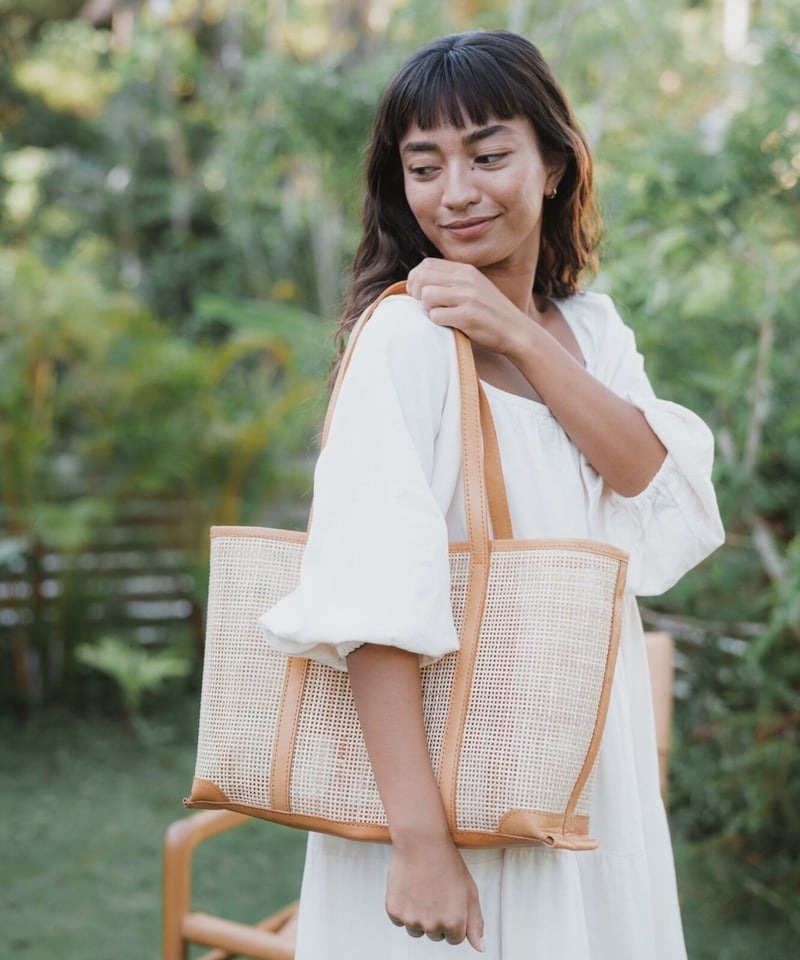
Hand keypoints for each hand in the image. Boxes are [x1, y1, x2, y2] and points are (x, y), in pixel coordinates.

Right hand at [386, 834, 485, 951]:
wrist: (421, 842)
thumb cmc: (447, 862)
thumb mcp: (470, 891)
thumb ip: (475, 923)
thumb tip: (480, 948)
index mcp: (454, 923)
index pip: (454, 938)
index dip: (453, 918)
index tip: (449, 901)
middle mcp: (432, 925)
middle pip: (435, 934)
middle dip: (436, 918)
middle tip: (436, 892)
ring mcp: (412, 919)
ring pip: (416, 929)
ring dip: (419, 916)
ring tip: (422, 889)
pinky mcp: (394, 911)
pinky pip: (399, 920)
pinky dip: (403, 908)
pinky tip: (410, 888)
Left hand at [407, 258, 527, 356]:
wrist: (516, 331)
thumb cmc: (490, 313)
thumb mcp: (475, 287)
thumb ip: (452, 280)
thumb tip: (420, 280)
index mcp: (466, 270)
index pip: (427, 264)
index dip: (415, 278)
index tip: (417, 293)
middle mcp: (466, 280)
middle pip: (422, 278)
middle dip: (415, 293)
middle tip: (424, 306)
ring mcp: (468, 297)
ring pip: (426, 296)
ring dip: (427, 308)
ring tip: (440, 315)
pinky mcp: (468, 316)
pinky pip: (436, 316)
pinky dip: (438, 323)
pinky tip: (449, 325)